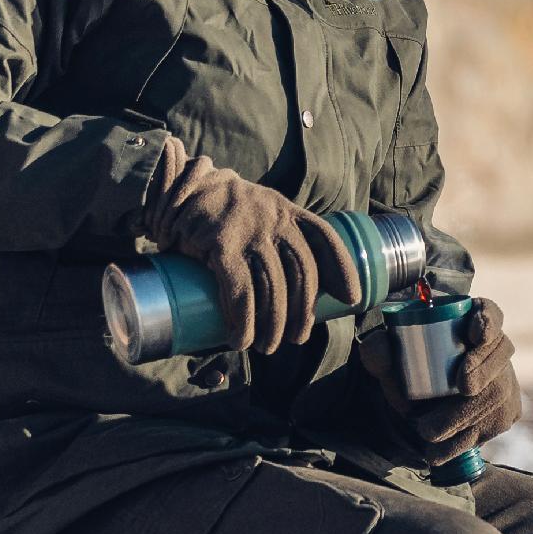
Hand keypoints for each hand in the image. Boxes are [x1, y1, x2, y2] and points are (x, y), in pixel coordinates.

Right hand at [143, 137, 360, 353]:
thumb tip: (296, 288)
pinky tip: (241, 338)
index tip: (351, 298)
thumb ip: (277, 235)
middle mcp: (273, 219)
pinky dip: (242, 320)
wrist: (181, 187)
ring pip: (272, 287)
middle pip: (302, 273)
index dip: (342, 269)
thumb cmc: (224, 210)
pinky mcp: (220, 245)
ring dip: (272, 325)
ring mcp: (248, 232)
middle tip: (295, 338)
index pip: (324, 238)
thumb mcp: (259, 210)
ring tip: (266, 346)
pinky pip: (239, 290)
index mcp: (287, 212)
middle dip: (302, 312)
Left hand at [358, 297, 520, 463]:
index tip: (476, 332)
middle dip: (484, 369)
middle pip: (500, 352)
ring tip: (428, 430)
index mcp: (469, 320)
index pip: (489, 312)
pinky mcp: (507, 412)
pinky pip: (492, 425)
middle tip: (464, 385)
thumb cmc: (406, 370)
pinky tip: (438, 448)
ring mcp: (505, 380)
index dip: (488, 320)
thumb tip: (383, 347)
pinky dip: (463, 440)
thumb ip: (378, 350)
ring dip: (466, 414)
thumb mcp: (387, 359)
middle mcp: (494, 348)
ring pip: (498, 394)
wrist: (417, 407)